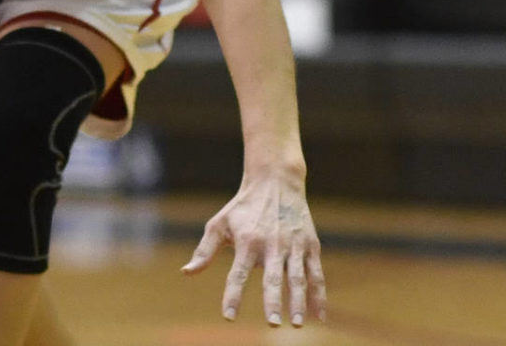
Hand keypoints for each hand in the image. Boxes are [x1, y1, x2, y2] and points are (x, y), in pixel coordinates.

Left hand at [183, 173, 325, 326]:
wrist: (275, 182)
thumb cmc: (242, 208)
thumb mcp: (219, 224)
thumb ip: (204, 251)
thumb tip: (186, 272)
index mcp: (247, 241)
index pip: (237, 274)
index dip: (232, 295)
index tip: (228, 316)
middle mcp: (271, 244)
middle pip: (272, 277)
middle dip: (272, 301)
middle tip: (272, 324)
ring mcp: (294, 246)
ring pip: (297, 278)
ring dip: (298, 302)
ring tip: (297, 324)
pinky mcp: (311, 246)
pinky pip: (316, 274)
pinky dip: (319, 296)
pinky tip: (319, 316)